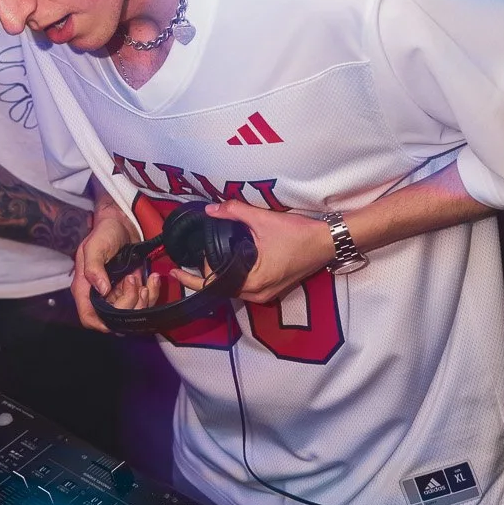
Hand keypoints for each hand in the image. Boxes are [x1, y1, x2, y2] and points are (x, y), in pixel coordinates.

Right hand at [73, 196, 158, 331]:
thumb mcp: (94, 246)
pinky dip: (152, 292)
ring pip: (132, 311)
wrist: (121, 223)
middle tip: (133, 280)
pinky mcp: (132, 288)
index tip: (117, 318)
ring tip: (143, 278)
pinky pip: (144, 300)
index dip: (101, 324)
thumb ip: (93, 268)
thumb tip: (101, 290)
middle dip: (129, 304)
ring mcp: (118, 293)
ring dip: (143, 299)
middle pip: (114, 318)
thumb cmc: (103, 233)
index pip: (89, 317)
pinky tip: (152, 277)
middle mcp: (101, 295)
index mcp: (85, 288)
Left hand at [197, 200, 334, 303]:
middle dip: (205, 275)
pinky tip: (227, 261)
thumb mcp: (263, 220)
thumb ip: (234, 212)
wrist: (328, 242)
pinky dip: (234, 275)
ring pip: (234, 288)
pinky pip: (246, 285)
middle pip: (222, 288)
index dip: (192, 279)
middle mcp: (258, 294)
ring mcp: (267, 294)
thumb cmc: (299, 235)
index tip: (176, 271)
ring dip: (220, 275)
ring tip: (205, 259)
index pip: (214, 285)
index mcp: (253, 283)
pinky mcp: (274, 288)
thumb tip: (210, 210)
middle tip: (192, 258)